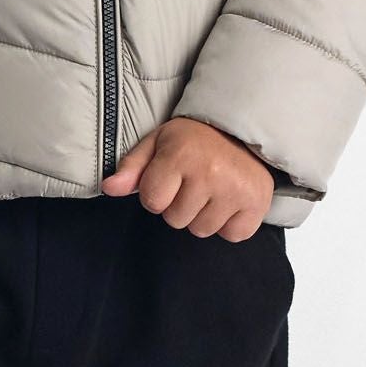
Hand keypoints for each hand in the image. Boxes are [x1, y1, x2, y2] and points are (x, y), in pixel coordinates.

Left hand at [101, 118, 274, 238]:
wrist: (242, 131)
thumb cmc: (193, 140)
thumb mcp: (157, 144)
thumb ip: (131, 167)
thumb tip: (108, 188)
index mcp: (181, 154)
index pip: (152, 201)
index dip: (156, 193)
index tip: (169, 178)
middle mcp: (210, 172)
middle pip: (175, 220)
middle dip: (179, 205)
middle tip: (193, 182)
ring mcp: (236, 189)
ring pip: (201, 230)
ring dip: (202, 216)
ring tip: (211, 190)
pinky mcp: (257, 204)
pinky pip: (231, 235)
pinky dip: (228, 224)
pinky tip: (229, 201)